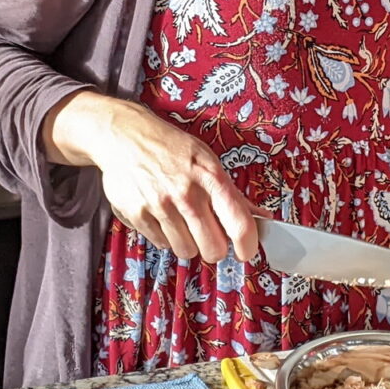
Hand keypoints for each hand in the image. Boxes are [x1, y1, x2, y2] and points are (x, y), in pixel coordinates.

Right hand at [42, 90, 259, 261]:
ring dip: (188, 242)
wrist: (127, 136)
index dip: (247, 246)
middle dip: (215, 248)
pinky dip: (165, 236)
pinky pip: (161, 244)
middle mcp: (186, 193)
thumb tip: (262, 217)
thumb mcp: (208, 161)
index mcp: (210, 177)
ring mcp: (160, 206)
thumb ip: (234, 194)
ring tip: (182, 219)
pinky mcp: (137, 215)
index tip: (246, 252)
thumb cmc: (172, 148)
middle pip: (213, 249)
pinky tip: (162, 215)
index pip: (239, 224)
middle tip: (210, 235)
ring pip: (186, 251)